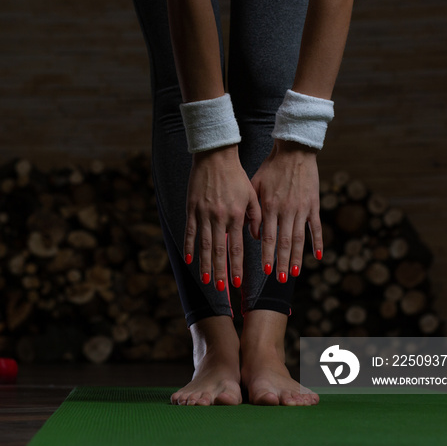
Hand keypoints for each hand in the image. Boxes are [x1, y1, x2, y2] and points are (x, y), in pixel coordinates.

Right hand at [184, 144, 261, 290]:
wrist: (215, 155)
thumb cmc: (236, 175)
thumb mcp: (252, 194)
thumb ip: (255, 217)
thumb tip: (257, 238)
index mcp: (236, 215)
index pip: (238, 247)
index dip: (237, 267)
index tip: (238, 283)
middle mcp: (220, 217)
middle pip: (220, 251)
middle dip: (220, 273)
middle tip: (220, 290)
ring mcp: (204, 213)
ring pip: (204, 245)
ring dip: (205, 265)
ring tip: (205, 281)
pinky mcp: (191, 208)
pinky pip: (190, 231)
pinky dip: (189, 247)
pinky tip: (189, 260)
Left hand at [250, 139, 322, 282]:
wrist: (294, 150)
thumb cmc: (270, 168)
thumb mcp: (255, 186)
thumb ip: (253, 210)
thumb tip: (251, 235)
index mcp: (270, 206)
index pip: (267, 237)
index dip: (266, 255)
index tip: (266, 271)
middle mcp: (287, 210)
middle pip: (284, 242)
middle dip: (282, 262)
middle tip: (280, 279)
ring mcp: (302, 208)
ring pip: (300, 238)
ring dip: (297, 257)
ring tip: (295, 274)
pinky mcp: (314, 204)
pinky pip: (316, 227)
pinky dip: (317, 242)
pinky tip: (317, 257)